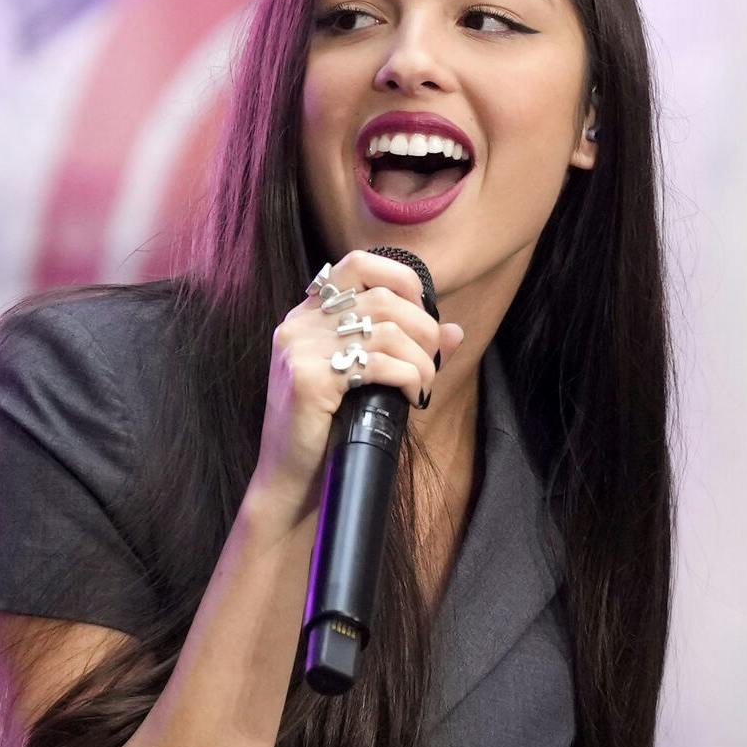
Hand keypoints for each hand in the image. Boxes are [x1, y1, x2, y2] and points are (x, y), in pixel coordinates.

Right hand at [247, 248, 465, 530]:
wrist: (291, 482)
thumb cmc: (328, 432)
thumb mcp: (368, 381)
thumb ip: (406, 350)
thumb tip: (455, 330)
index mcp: (307, 316)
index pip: (356, 264)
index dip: (400, 278)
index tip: (423, 310)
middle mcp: (299, 325)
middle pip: (382, 298)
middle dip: (423, 329)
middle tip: (432, 362)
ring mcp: (300, 350)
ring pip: (386, 330)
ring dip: (421, 359)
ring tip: (424, 384)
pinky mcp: (308, 379)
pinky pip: (378, 363)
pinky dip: (409, 376)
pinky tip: (413, 395)